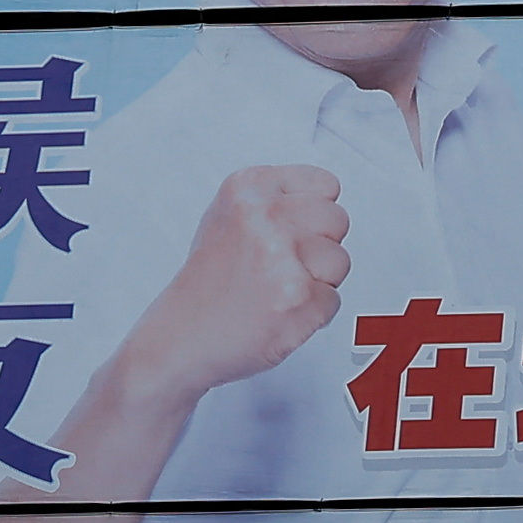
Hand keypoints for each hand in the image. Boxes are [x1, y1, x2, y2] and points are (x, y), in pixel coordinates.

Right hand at [123, 164, 348, 400]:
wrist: (182, 337)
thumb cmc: (207, 283)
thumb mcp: (228, 218)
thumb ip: (276, 201)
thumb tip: (324, 198)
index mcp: (248, 189)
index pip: (325, 185)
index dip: (314, 213)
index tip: (290, 231)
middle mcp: (266, 217)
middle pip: (338, 220)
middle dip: (319, 245)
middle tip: (281, 265)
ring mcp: (284, 258)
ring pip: (340, 260)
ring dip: (318, 280)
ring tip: (276, 288)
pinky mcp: (301, 297)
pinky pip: (335, 300)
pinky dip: (313, 312)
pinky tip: (278, 312)